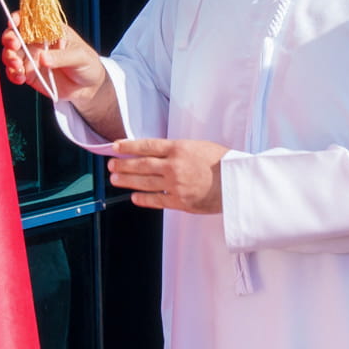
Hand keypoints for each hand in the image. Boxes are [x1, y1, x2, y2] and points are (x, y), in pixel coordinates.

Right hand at [0, 24, 109, 110]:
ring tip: (18, 66)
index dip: (18, 18)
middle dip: (9, 38)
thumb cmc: (87, 64)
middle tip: (14, 46)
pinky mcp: (29, 74)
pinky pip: (14, 72)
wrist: (88, 87)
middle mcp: (37, 42)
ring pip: (11, 53)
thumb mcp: (80, 57)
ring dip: (9, 58)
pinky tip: (20, 78)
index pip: (30, 19)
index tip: (13, 23)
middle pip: (14, 35)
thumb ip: (62, 57)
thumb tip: (42, 58)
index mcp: (49, 30)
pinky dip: (13, 74)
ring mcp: (31, 58)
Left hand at [109, 138, 227, 213]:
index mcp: (179, 148)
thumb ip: (179, 150)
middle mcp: (174, 166)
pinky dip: (143, 199)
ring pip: (144, 182)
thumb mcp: (200, 147)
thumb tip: (158, 153)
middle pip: (141, 164)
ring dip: (127, 180)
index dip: (128, 146)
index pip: (147, 146)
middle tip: (111, 164)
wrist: (238, 184)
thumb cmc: (223, 163)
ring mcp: (175, 185)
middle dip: (123, 164)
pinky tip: (134, 197)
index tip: (116, 146)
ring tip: (115, 179)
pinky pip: (156, 200)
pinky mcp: (180, 202)